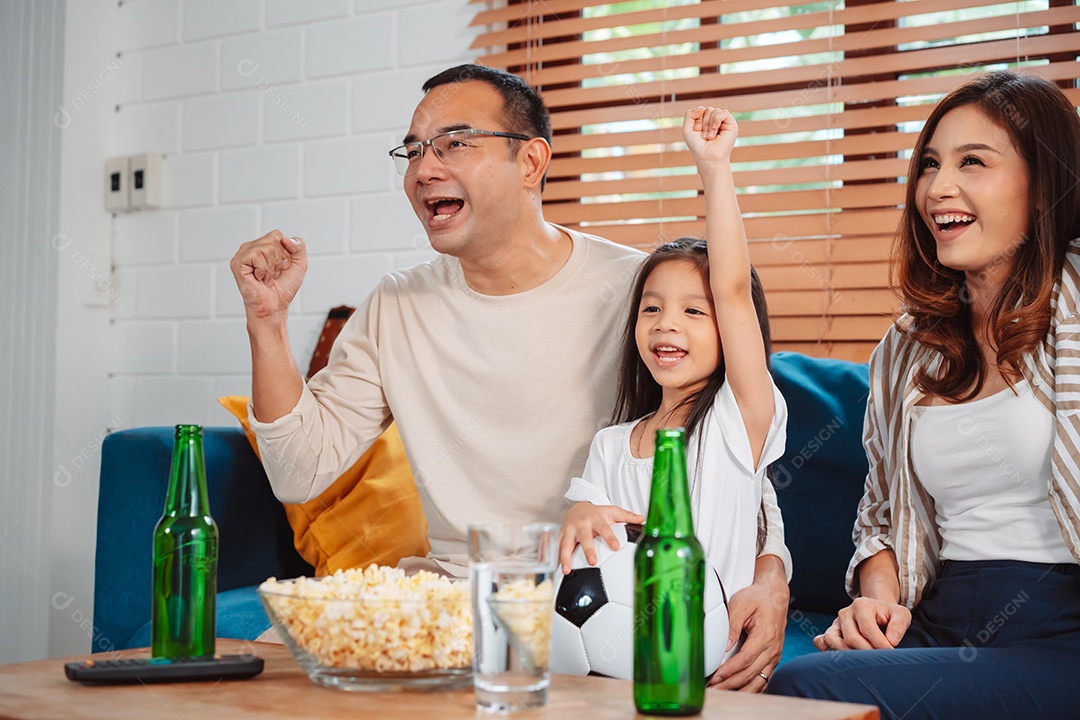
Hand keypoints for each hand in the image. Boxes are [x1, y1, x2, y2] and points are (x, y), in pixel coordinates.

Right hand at [230, 230, 307, 321]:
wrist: (275, 306)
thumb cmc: (283, 288)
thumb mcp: (300, 263)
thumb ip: (299, 245)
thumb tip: (286, 239)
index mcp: (263, 245)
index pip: (278, 235)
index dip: (286, 253)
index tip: (282, 267)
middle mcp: (251, 247)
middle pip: (273, 239)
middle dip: (280, 260)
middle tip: (273, 274)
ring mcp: (242, 254)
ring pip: (266, 247)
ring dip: (272, 267)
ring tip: (266, 277)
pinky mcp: (238, 263)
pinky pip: (256, 255)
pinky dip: (263, 270)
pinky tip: (259, 279)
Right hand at [557, 502, 644, 573]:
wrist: (577, 507)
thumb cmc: (596, 513)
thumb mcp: (612, 511)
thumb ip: (627, 516)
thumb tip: (642, 519)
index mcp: (596, 519)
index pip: (604, 528)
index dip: (609, 537)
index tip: (615, 547)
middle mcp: (582, 525)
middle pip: (584, 538)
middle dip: (588, 549)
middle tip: (592, 562)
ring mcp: (570, 531)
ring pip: (566, 544)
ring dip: (566, 557)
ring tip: (568, 570)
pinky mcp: (562, 536)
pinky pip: (558, 548)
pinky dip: (558, 559)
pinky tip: (560, 569)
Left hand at [682, 106, 737, 165]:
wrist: (707, 157)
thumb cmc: (698, 146)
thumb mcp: (687, 130)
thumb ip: (689, 115)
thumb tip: (702, 107)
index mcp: (706, 120)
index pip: (700, 110)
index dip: (696, 121)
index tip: (697, 133)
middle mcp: (715, 120)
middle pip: (707, 110)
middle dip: (703, 123)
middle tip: (704, 137)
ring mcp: (723, 122)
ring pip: (714, 110)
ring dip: (708, 125)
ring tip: (710, 137)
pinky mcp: (731, 124)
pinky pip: (723, 112)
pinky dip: (716, 120)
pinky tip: (715, 129)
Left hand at [709, 565, 786, 691]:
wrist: (775, 596)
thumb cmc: (758, 599)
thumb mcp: (740, 604)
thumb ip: (732, 626)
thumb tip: (724, 646)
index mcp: (765, 636)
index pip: (745, 660)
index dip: (729, 671)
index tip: (715, 677)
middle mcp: (772, 649)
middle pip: (750, 674)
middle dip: (730, 684)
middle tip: (713, 690)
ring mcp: (774, 656)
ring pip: (758, 681)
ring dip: (740, 690)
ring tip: (723, 693)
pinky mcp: (772, 659)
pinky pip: (764, 679)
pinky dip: (752, 689)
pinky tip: (739, 693)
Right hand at [813, 597, 910, 650]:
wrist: (877, 612)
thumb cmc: (889, 615)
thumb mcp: (901, 615)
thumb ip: (899, 626)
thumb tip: (890, 641)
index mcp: (861, 605)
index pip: (867, 629)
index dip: (880, 644)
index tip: (891, 653)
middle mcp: (845, 613)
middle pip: (851, 638)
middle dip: (867, 652)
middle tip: (879, 659)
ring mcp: (835, 623)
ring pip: (834, 641)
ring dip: (849, 654)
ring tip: (865, 660)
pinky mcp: (831, 633)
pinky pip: (822, 642)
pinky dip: (828, 650)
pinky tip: (843, 658)